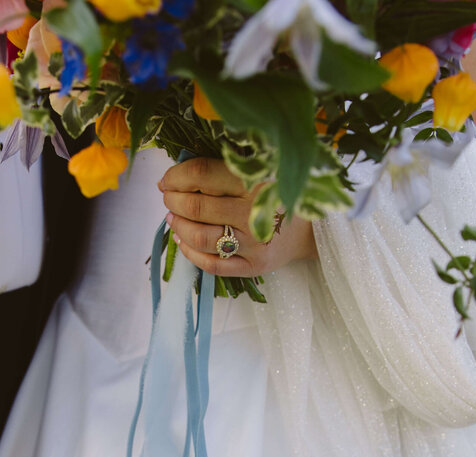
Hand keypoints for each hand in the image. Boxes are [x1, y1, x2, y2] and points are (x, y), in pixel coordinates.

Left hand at [159, 158, 317, 276]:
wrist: (309, 229)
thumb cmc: (274, 196)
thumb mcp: (256, 174)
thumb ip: (220, 171)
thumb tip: (172, 177)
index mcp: (255, 180)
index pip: (202, 174)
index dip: (176, 176)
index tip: (166, 180)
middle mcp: (254, 212)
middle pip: (197, 207)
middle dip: (173, 201)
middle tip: (169, 198)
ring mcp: (254, 243)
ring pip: (200, 237)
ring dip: (178, 226)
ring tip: (173, 218)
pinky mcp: (253, 266)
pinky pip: (211, 265)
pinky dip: (189, 252)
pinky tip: (183, 240)